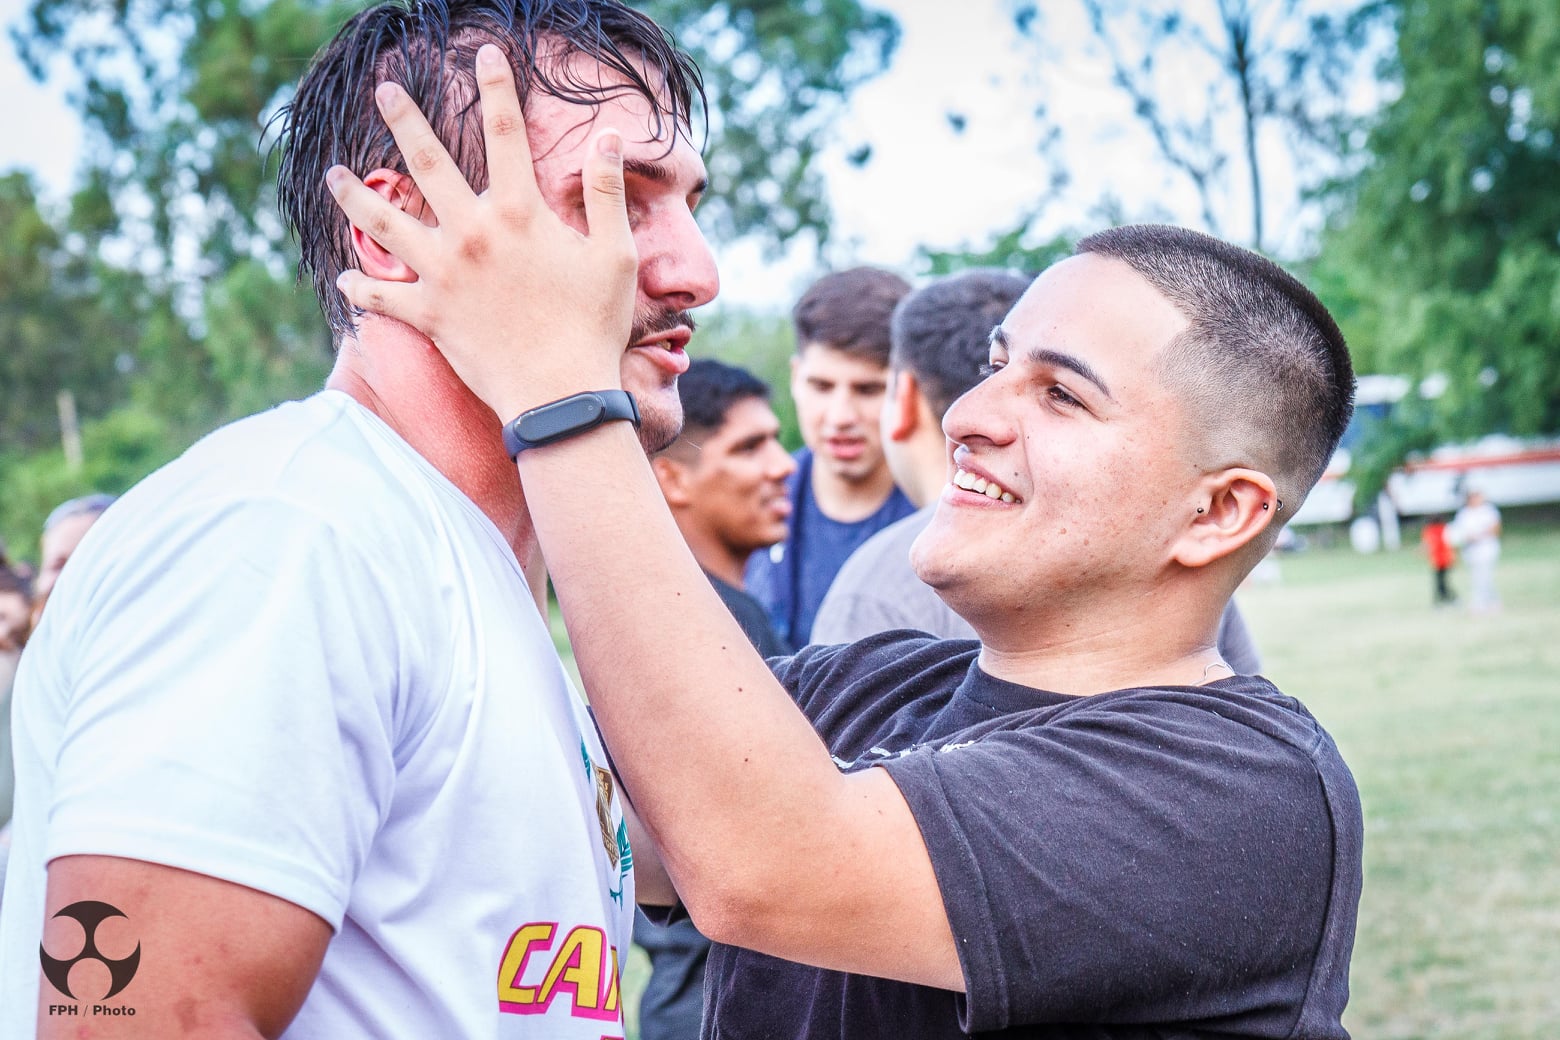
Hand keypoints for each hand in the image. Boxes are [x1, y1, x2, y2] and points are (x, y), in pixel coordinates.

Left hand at [327, 44, 636, 419]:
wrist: (559, 396)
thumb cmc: (594, 326)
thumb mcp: (615, 255)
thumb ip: (606, 193)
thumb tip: (609, 137)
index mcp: (519, 213)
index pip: (505, 134)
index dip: (496, 87)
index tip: (485, 53)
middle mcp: (472, 233)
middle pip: (426, 162)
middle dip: (402, 117)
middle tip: (383, 90)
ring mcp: (443, 274)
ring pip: (384, 223)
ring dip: (354, 196)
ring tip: (333, 175)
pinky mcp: (429, 315)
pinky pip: (382, 297)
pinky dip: (361, 287)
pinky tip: (345, 277)